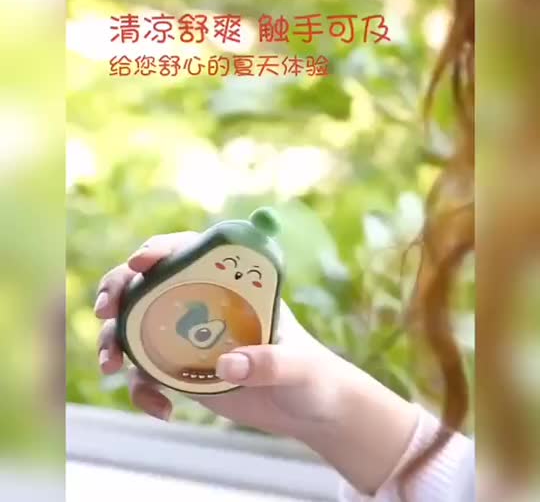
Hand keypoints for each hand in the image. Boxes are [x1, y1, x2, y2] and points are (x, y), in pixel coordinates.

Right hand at [95, 232, 346, 440]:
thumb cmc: (313, 376)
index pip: (192, 252)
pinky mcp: (184, 370)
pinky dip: (141, 390)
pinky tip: (162, 410)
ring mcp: (191, 337)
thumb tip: (227, 365)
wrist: (310, 410)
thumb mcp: (299, 366)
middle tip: (107, 310)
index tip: (140, 262)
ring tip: (112, 365)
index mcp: (234, 287)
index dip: (162, 249)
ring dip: (114, 340)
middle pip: (151, 283)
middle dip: (120, 290)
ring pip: (137, 325)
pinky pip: (147, 372)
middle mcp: (206, 305)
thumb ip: (270, 363)